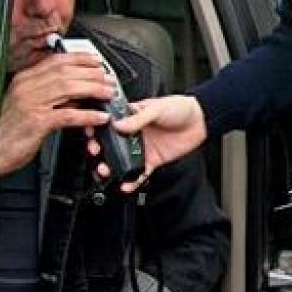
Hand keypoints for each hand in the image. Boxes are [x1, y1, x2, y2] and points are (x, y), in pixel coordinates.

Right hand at [0, 54, 113, 176]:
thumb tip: (78, 91)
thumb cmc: (11, 131)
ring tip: (108, 94)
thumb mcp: (29, 105)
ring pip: (68, 88)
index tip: (97, 62)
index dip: (81, 59)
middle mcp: (27, 87)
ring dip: (93, 90)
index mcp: (25, 80)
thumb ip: (50, 95)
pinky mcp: (36, 123)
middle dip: (92, 74)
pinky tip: (99, 117)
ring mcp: (31, 103)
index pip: (57, 60)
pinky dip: (87, 115)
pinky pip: (67, 115)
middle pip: (66, 71)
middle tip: (108, 80)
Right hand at [86, 95, 206, 189]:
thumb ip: (137, 118)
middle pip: (111, 145)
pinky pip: (139, 173)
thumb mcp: (157, 108)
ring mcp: (143, 148)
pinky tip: (125, 184)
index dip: (98, 130)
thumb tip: (118, 125)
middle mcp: (134, 133)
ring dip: (112, 167)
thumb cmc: (180, 107)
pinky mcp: (153, 160)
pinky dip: (132, 181)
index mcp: (132, 116)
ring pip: (122, 161)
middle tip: (95, 153)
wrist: (200, 120)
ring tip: (106, 170)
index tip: (90, 134)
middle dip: (100, 151)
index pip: (110, 124)